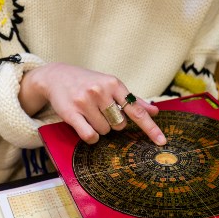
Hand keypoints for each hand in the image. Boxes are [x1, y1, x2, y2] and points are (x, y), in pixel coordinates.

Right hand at [19, 63, 166, 144]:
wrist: (56, 76)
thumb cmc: (88, 82)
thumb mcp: (111, 85)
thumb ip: (133, 100)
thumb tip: (155, 111)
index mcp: (114, 84)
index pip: (136, 110)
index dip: (150, 127)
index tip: (162, 141)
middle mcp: (100, 91)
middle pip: (119, 124)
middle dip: (112, 123)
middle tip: (100, 111)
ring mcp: (85, 101)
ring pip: (104, 131)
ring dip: (100, 128)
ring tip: (89, 114)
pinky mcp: (71, 113)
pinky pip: (90, 135)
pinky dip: (91, 137)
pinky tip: (85, 126)